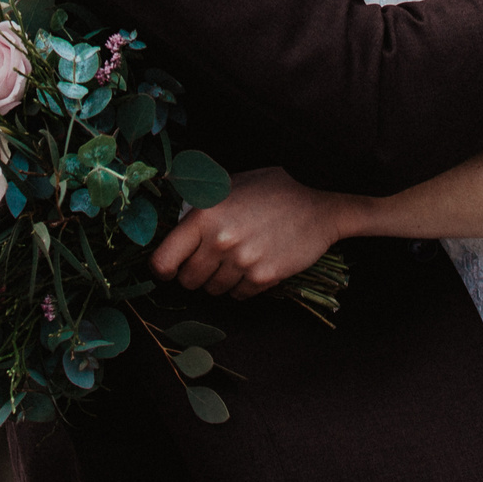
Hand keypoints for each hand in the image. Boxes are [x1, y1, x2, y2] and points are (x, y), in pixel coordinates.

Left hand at [148, 167, 345, 298]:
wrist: (319, 209)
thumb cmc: (272, 191)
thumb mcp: (231, 185)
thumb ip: (201, 206)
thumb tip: (174, 227)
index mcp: (205, 215)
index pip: (164, 259)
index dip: (163, 269)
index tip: (169, 270)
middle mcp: (221, 240)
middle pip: (188, 280)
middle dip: (195, 274)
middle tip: (209, 261)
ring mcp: (242, 261)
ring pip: (213, 291)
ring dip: (219, 281)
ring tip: (235, 260)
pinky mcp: (263, 278)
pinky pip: (238, 296)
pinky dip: (241, 287)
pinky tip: (253, 267)